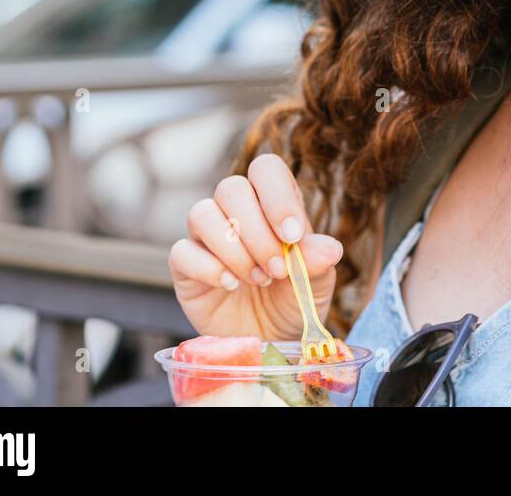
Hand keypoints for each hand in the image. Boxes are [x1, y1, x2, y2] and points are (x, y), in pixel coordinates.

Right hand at [169, 154, 342, 340]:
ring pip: (202, 213)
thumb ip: (320, 262)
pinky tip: (230, 286)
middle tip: (277, 270)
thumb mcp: (315, 284)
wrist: (267, 341)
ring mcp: (207, 237)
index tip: (292, 236)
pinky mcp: (185, 266)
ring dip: (234, 250)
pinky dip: (208, 268)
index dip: (277, 196)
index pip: (266, 169)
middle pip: (231, 188)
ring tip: (257, 279)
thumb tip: (329, 248)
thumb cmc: (293, 302)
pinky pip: (181, 251)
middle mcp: (236, 212)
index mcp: (273, 203)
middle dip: (257, 232)